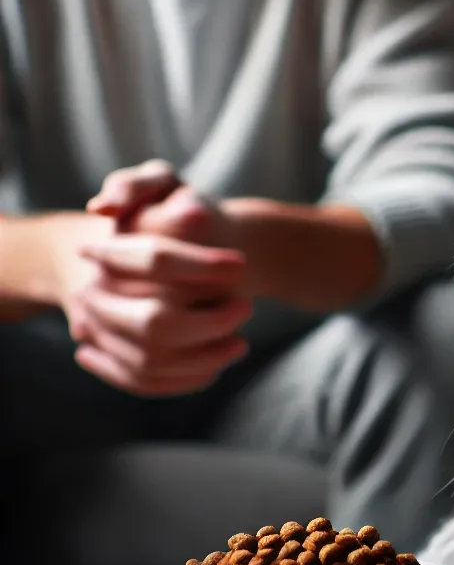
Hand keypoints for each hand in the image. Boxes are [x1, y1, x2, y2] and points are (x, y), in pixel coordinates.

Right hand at [62, 162, 252, 396]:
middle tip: (247, 307)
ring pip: (149, 360)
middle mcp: (95, 292)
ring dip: (204, 357)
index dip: (204, 264)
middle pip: (154, 323)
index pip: (157, 258)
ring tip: (241, 343)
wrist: (116, 245)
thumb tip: (192, 215)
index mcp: (108, 250)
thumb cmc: (149, 209)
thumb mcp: (154, 183)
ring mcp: (95, 328)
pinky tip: (216, 368)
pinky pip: (142, 381)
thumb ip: (151, 184)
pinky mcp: (105, 354)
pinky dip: (183, 380)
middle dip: (211, 322)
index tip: (240, 264)